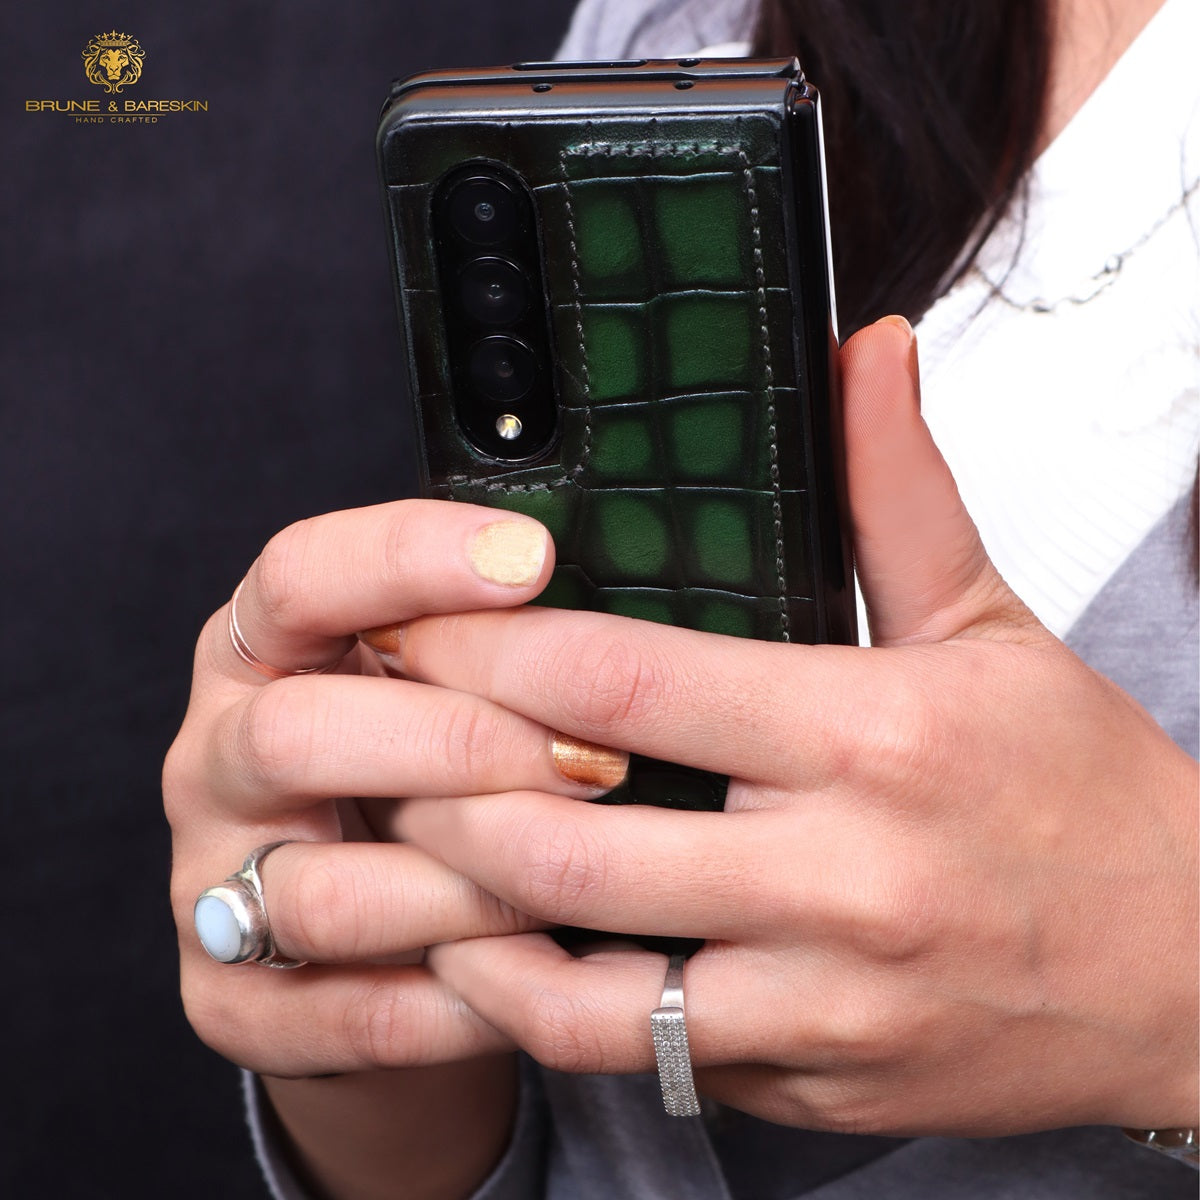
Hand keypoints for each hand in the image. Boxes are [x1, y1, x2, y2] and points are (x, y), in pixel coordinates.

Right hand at [163, 500, 626, 1197]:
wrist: (371, 940)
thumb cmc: (427, 776)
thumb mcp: (442, 687)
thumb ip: (489, 649)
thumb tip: (624, 624)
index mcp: (262, 654)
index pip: (298, 577)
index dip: (407, 557)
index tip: (531, 556)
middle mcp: (216, 759)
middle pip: (293, 734)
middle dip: (460, 745)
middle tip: (588, 763)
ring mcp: (208, 886)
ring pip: (327, 894)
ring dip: (472, 891)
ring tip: (578, 883)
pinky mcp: (230, 1004)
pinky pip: (352, 1014)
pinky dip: (463, 999)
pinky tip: (541, 971)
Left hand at [391, 317, 1198, 1137]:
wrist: (1193, 973)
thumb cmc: (1091, 797)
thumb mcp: (994, 625)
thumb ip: (900, 491)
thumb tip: (865, 352)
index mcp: (872, 735)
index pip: (623, 679)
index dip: (485, 649)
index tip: (411, 626)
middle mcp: (842, 875)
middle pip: (567, 838)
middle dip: (438, 788)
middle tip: (379, 740)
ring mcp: (827, 1002)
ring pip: (583, 984)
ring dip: (469, 922)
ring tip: (410, 859)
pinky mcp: (819, 1085)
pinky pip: (650, 1062)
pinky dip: (554, 1012)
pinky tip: (507, 959)